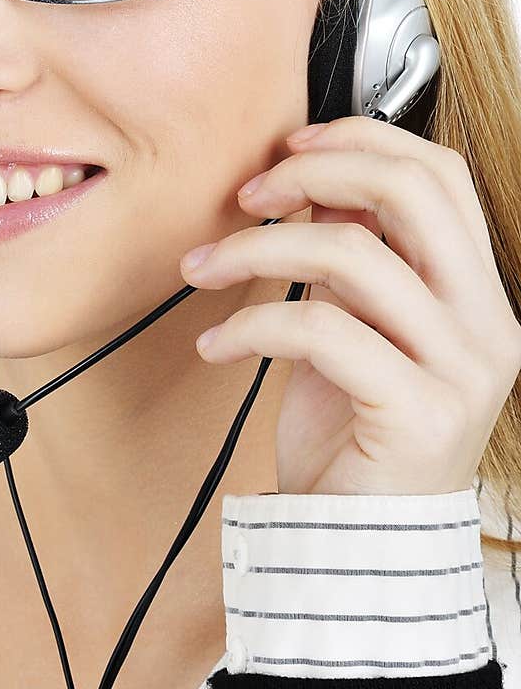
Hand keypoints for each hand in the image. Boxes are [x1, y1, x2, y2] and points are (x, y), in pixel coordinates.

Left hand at [178, 115, 520, 495]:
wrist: (362, 546)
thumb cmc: (356, 436)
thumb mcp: (353, 325)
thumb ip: (351, 255)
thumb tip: (310, 180)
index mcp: (477, 292)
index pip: (441, 175)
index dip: (361, 141)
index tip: (288, 147)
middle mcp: (486, 324)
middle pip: (411, 191)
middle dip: (313, 173)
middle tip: (246, 196)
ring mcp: (460, 369)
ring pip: (351, 253)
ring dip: (255, 248)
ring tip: (203, 270)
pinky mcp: (416, 412)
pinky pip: (319, 329)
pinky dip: (249, 325)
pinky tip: (217, 343)